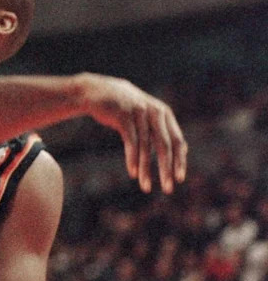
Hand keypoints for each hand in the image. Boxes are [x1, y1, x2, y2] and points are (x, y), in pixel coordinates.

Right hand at [80, 73, 187, 194]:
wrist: (94, 91)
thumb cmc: (124, 107)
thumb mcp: (146, 114)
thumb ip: (163, 130)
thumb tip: (184, 150)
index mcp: (164, 112)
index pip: (177, 141)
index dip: (179, 161)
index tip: (179, 180)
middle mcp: (154, 111)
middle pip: (164, 145)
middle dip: (166, 169)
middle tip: (168, 189)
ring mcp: (138, 111)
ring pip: (145, 146)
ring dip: (146, 169)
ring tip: (146, 187)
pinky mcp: (123, 114)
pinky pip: (131, 141)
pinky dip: (132, 159)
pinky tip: (133, 173)